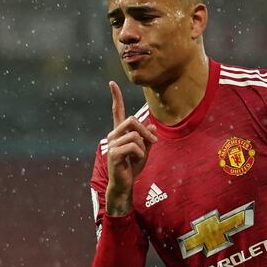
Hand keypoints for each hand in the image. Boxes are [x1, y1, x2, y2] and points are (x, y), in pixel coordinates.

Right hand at [104, 81, 156, 215]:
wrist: (124, 183)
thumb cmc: (132, 167)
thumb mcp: (144, 151)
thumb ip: (148, 139)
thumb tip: (154, 127)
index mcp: (119, 132)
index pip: (116, 111)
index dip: (115, 97)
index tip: (112, 83)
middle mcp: (113, 135)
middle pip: (132, 120)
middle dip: (146, 131)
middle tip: (153, 142)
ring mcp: (112, 143)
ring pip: (135, 135)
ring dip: (144, 147)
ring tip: (140, 156)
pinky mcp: (114, 153)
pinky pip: (134, 146)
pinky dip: (140, 154)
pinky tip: (136, 161)